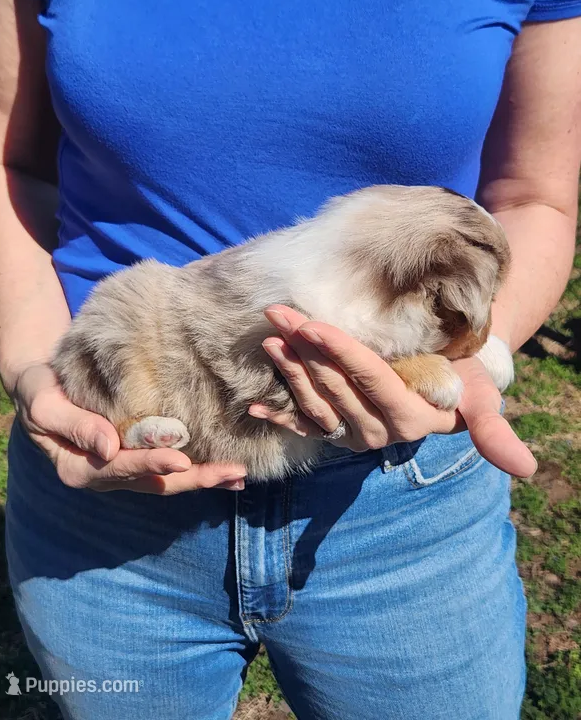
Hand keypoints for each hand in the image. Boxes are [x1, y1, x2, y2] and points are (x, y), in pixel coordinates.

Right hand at [12, 363, 245, 492]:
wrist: (40, 384)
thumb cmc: (38, 390)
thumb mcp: (44, 403)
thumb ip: (73, 425)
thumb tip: (108, 447)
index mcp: (79, 469)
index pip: (121, 468)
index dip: (151, 464)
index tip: (180, 459)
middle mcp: (105, 476)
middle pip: (155, 482)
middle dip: (196, 478)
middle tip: (232, 472)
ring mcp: (124, 470)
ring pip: (168, 480)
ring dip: (204, 478)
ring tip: (239, 474)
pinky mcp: (137, 457)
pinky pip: (169, 468)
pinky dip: (198, 469)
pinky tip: (226, 469)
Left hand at [249, 305, 536, 477]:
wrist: (443, 378)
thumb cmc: (462, 378)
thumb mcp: (482, 398)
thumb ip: (492, 429)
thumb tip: (529, 470)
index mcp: (408, 420)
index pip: (371, 379)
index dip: (340, 352)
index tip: (311, 323)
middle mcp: (377, 432)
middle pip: (335, 386)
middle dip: (305, 348)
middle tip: (279, 313)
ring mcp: (352, 433)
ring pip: (314, 402)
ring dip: (288, 372)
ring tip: (269, 338)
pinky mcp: (334, 432)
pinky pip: (302, 427)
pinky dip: (278, 418)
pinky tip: (253, 409)